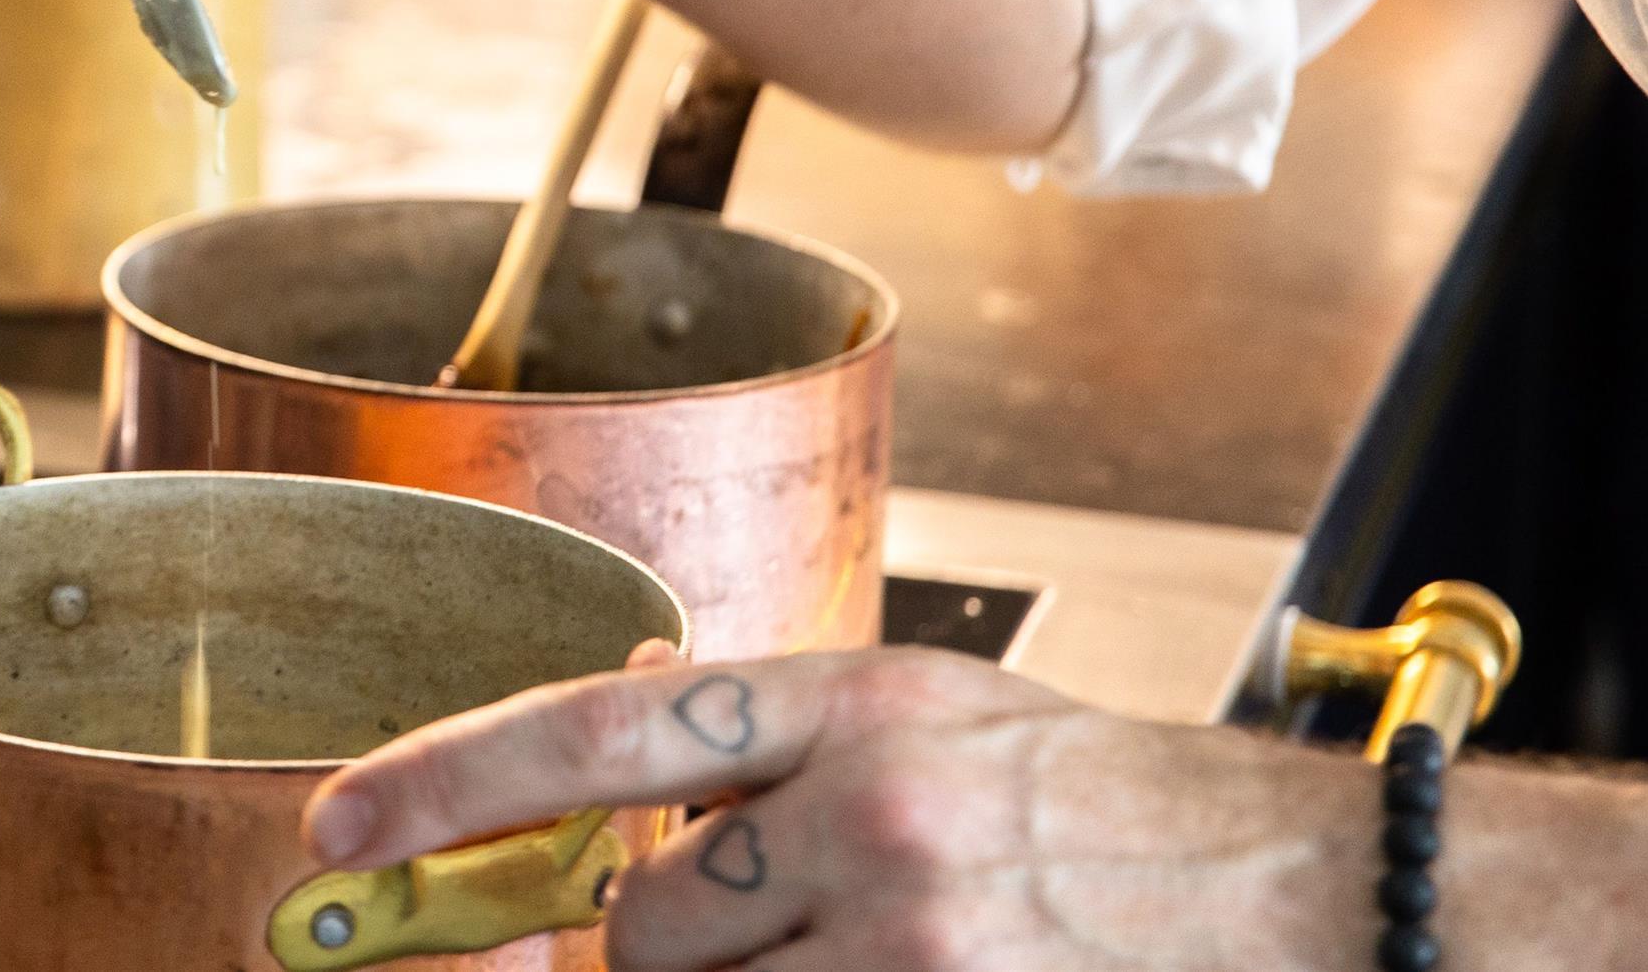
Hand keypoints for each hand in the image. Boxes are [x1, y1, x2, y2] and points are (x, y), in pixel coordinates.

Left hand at [304, 649, 1379, 970]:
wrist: (1310, 898)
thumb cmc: (1112, 810)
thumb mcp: (937, 721)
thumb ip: (775, 743)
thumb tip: (618, 752)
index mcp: (854, 701)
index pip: (597, 726)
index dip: (448, 779)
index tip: (337, 827)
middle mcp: (873, 815)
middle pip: (643, 923)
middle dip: (666, 947)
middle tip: (766, 926)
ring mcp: (917, 943)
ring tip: (864, 949)